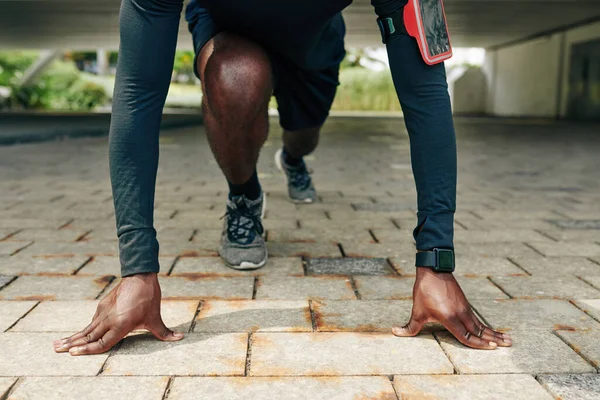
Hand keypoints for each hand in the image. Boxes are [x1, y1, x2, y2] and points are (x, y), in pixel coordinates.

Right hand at [53, 273, 183, 355]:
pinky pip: (92, 321)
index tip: (72, 353)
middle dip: (72, 345)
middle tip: (56, 350)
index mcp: (120, 325)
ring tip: (57, 344)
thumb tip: (180, 338)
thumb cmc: (148, 298)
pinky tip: (77, 334)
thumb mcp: (155, 317)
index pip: (101, 343)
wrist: (140, 276)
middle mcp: (109, 319)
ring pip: (87, 328)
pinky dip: (83, 328)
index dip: (87, 350)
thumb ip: (164, 332)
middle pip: (88, 336)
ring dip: (73, 337)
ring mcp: (104, 311)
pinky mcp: (103, 305)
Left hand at [393, 267, 511, 349]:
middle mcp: (461, 314)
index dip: (480, 344)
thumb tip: (395, 332)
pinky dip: (486, 326)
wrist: (433, 270)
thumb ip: (410, 326)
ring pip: (481, 325)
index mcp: (450, 318)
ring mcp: (465, 309)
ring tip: (508, 339)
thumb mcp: (416, 311)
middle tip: (510, 345)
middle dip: (494, 339)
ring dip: (494, 332)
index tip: (492, 348)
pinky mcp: (465, 304)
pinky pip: (477, 319)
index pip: (467, 337)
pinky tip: (492, 330)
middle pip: (480, 331)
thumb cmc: (424, 291)